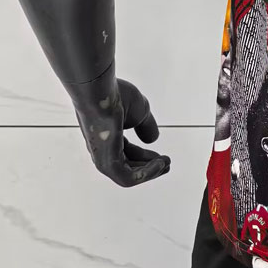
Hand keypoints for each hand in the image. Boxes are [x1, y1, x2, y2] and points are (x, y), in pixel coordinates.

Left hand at [70, 65, 170, 187]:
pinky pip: (127, 177)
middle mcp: (102, 150)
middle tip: (167, 164)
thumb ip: (145, 125)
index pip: (127, 153)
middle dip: (149, 167)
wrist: (100, 90)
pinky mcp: (107, 161)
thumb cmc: (114, 95)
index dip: (146, 156)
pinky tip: (159, 163)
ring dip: (150, 173)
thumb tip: (153, 139)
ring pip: (127, 176)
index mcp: (108, 137)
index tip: (163, 156)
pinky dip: (146, 174)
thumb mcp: (139, 110)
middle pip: (127, 166)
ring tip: (166, 164)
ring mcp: (103, 157)